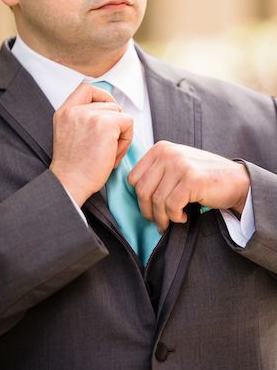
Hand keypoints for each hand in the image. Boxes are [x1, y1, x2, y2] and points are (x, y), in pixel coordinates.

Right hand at [50, 83, 132, 205]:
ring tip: (108, 152)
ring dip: (120, 134)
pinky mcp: (107, 124)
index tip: (107, 112)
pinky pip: (128, 123)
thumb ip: (83, 120)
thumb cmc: (73, 168)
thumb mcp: (70, 135)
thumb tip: (111, 111)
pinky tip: (113, 155)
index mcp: (64, 112)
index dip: (102, 97)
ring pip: (120, 114)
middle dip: (114, 124)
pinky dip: (126, 140)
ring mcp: (91, 115)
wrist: (70, 184)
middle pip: (109, 104)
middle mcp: (76, 110)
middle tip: (106, 147)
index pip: (86, 88)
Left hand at [128, 141, 249, 232]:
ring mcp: (180, 164)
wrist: (236, 181)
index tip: (151, 209)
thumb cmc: (203, 178)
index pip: (133, 178)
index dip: (140, 198)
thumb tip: (133, 192)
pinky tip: (184, 217)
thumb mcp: (176, 166)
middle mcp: (168, 153)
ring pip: (156, 201)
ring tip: (172, 221)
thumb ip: (156, 172)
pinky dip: (175, 217)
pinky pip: (171, 206)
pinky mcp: (192, 179)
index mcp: (160, 148)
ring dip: (163, 218)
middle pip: (142, 190)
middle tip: (160, 221)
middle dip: (148, 211)